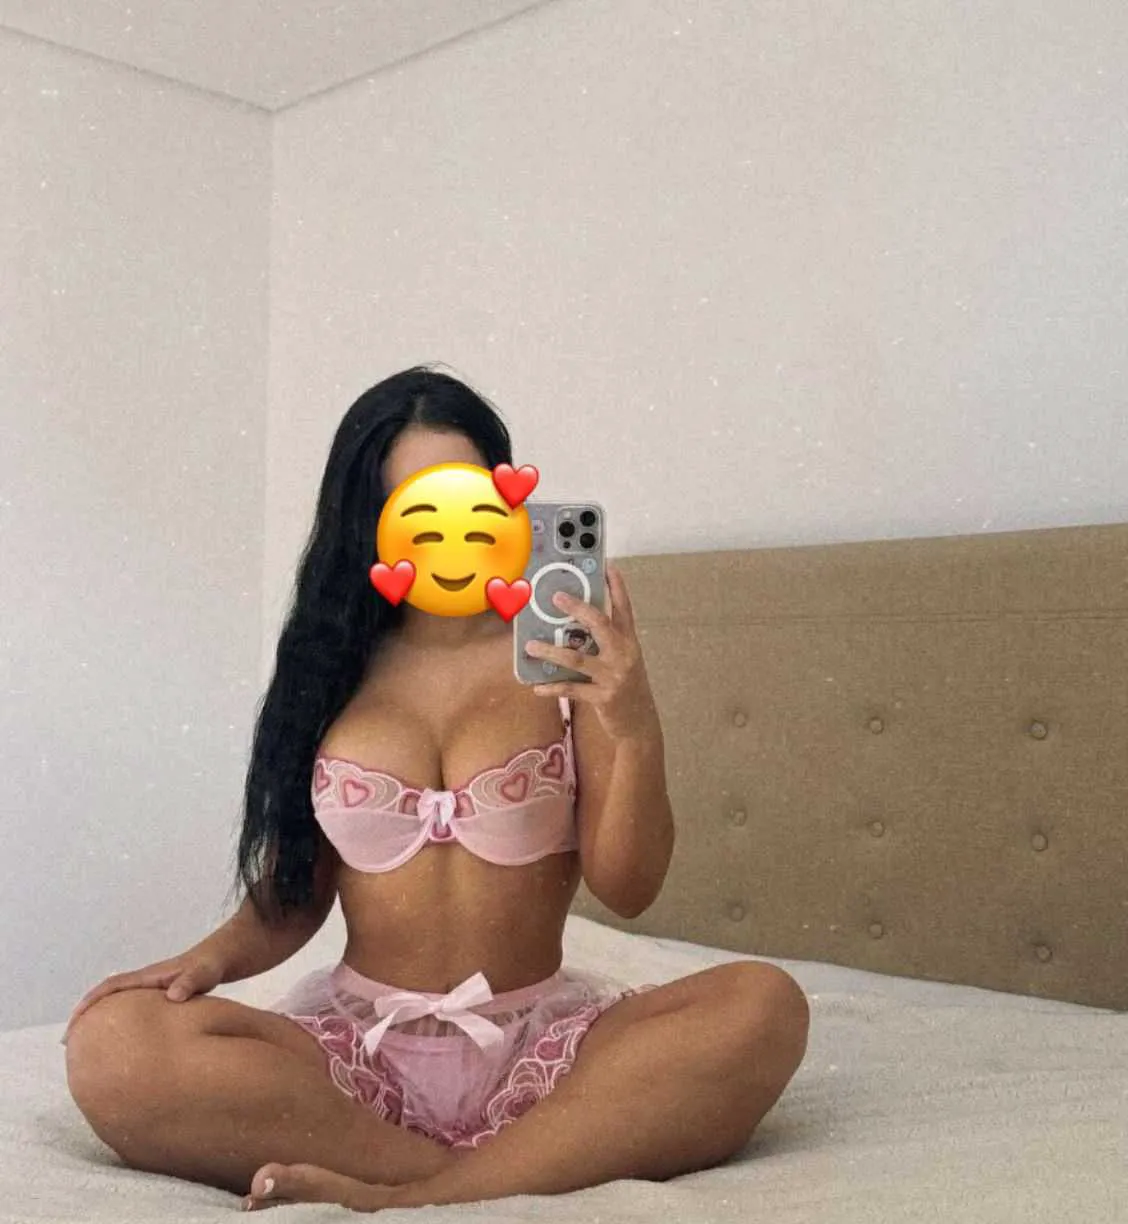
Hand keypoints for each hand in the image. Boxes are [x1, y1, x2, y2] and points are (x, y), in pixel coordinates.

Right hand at [62, 949, 225, 1042]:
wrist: (225, 957)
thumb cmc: (212, 964)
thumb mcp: (204, 972)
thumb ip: (191, 981)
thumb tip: (173, 997)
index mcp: (148, 977)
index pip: (111, 986)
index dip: (90, 1002)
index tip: (73, 1022)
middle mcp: (146, 983)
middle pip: (108, 997)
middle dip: (88, 1016)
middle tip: (70, 1044)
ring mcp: (153, 991)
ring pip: (121, 1006)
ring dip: (104, 1022)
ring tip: (89, 1050)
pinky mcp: (163, 999)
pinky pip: (135, 1012)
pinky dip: (123, 1025)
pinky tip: (125, 1046)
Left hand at [524, 563, 658, 741]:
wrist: (640, 723)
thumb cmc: (626, 686)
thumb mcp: (623, 659)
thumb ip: (604, 642)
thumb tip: (570, 626)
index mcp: (629, 641)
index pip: (624, 608)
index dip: (617, 586)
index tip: (608, 565)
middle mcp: (623, 654)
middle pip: (601, 625)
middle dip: (578, 609)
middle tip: (557, 597)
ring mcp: (614, 676)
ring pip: (578, 659)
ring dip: (551, 652)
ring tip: (531, 646)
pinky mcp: (603, 697)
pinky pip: (572, 689)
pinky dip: (552, 687)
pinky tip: (537, 687)